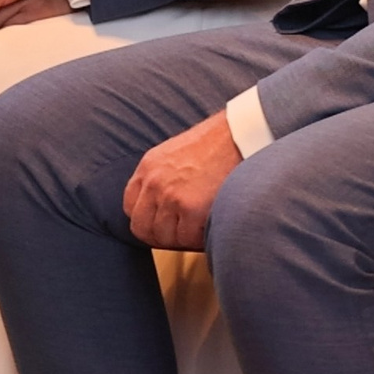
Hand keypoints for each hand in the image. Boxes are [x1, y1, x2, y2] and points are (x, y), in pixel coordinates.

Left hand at [123, 113, 241, 249]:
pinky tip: (212, 225)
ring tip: (201, 226)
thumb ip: (162, 177)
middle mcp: (154, 182)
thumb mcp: (177, 153)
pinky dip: (201, 238)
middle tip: (184, 232)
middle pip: (142, 228)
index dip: (148, 219)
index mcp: (148, 167)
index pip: (130, 207)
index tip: (165, 222)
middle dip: (162, 235)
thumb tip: (162, 206)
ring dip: (183, 238)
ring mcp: (170, 196)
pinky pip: (188, 239)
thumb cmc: (219, 142)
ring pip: (165, 238)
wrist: (243, 134)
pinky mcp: (191, 208)